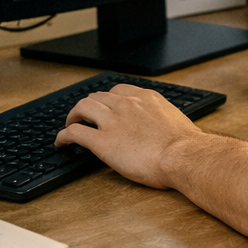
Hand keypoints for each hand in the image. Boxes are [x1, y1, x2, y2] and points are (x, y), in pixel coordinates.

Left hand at [56, 84, 202, 188]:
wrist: (184, 156)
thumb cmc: (186, 146)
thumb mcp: (175, 121)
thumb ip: (162, 119)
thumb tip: (163, 130)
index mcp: (145, 98)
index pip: (118, 91)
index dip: (107, 99)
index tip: (105, 107)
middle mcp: (126, 104)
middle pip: (97, 97)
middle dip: (88, 106)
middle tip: (84, 116)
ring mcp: (113, 121)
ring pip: (82, 108)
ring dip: (73, 115)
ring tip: (70, 124)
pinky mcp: (102, 142)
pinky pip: (74, 132)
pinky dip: (63, 136)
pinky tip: (61, 142)